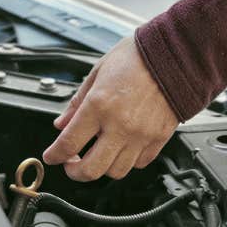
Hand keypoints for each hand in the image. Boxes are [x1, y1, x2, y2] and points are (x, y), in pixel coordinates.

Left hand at [41, 35, 178, 181]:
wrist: (176, 53)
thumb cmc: (138, 56)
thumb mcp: (98, 71)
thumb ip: (77, 102)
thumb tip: (62, 124)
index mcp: (100, 104)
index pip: (68, 143)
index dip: (54, 155)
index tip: (51, 157)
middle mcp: (120, 124)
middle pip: (91, 170)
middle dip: (75, 172)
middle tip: (72, 165)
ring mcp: (141, 134)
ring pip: (116, 172)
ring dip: (102, 168)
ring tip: (99, 155)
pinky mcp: (159, 138)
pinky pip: (140, 164)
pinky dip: (128, 161)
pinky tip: (122, 148)